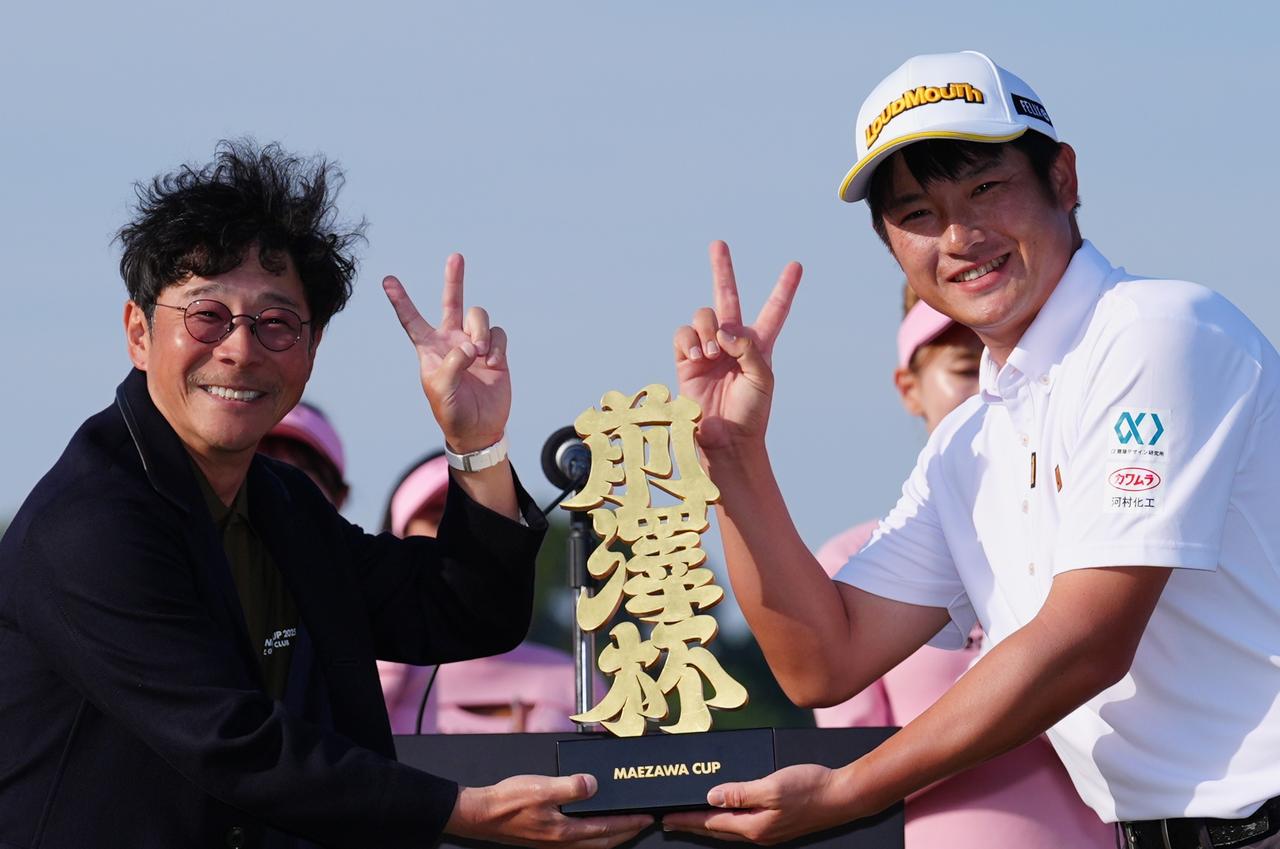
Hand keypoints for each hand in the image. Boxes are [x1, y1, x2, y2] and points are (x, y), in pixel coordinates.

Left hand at [384, 254, 510, 452]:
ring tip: (480, 354)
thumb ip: (452, 364)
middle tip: (456, 257)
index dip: (400, 300)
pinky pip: (498, 334)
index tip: (387, 280)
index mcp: (430, 348)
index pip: (411, 320)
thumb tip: (471, 345)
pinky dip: (496, 346)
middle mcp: (452, 341)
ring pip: (479, 317)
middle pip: (452, 302)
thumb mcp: (442, 390)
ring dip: (480, 332)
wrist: (480, 428)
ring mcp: (475, 344)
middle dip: (454, 279)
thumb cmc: (452, 412)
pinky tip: (493, 363)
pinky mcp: (496, 351)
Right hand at [446, 773, 653, 848]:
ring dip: (611, 836)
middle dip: (626, 833)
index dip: (629, 823)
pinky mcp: (545, 838)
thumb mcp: (542, 787)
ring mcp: (554, 843)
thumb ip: (570, 786)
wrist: (481, 814)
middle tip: (642, 824)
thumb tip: (593, 784)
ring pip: (592, 844)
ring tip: (623, 826)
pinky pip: (578, 840)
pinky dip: (593, 835)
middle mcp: (562, 842)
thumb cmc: (508, 802)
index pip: (607, 829)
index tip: (646, 818)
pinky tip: (591, 826)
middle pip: (604, 842)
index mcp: (565, 831)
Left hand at [661, 764, 853, 844]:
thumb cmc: (810, 788)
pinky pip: (744, 824)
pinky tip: (727, 813)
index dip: (687, 819)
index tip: (666, 818)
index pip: (711, 823)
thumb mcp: (772, 786)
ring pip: (730, 829)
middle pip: (717, 830)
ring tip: (692, 818)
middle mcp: (759, 833)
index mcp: (754, 826)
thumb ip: (741, 793)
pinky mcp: (778, 824)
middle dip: (692, 825)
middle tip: (670, 822)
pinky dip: (728, 819)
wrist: (842, 796)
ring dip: (709, 824)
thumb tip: (712, 797)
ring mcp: (770, 831)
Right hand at [672, 241, 800, 452]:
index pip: (774, 311)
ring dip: (707, 330)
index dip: (785, 289)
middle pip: (727, 297)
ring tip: (711, 355)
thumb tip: (722, 331)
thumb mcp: (763, 378)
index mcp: (759, 346)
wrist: (727, 440)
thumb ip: (748, 348)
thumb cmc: (752, 413)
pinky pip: (683, 336)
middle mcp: (732, 343)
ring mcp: (706, 350)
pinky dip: (689, 342)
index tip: (796, 265)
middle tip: (718, 244)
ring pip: (703, 316)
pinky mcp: (685, 361)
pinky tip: (697, 359)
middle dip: (721, 269)